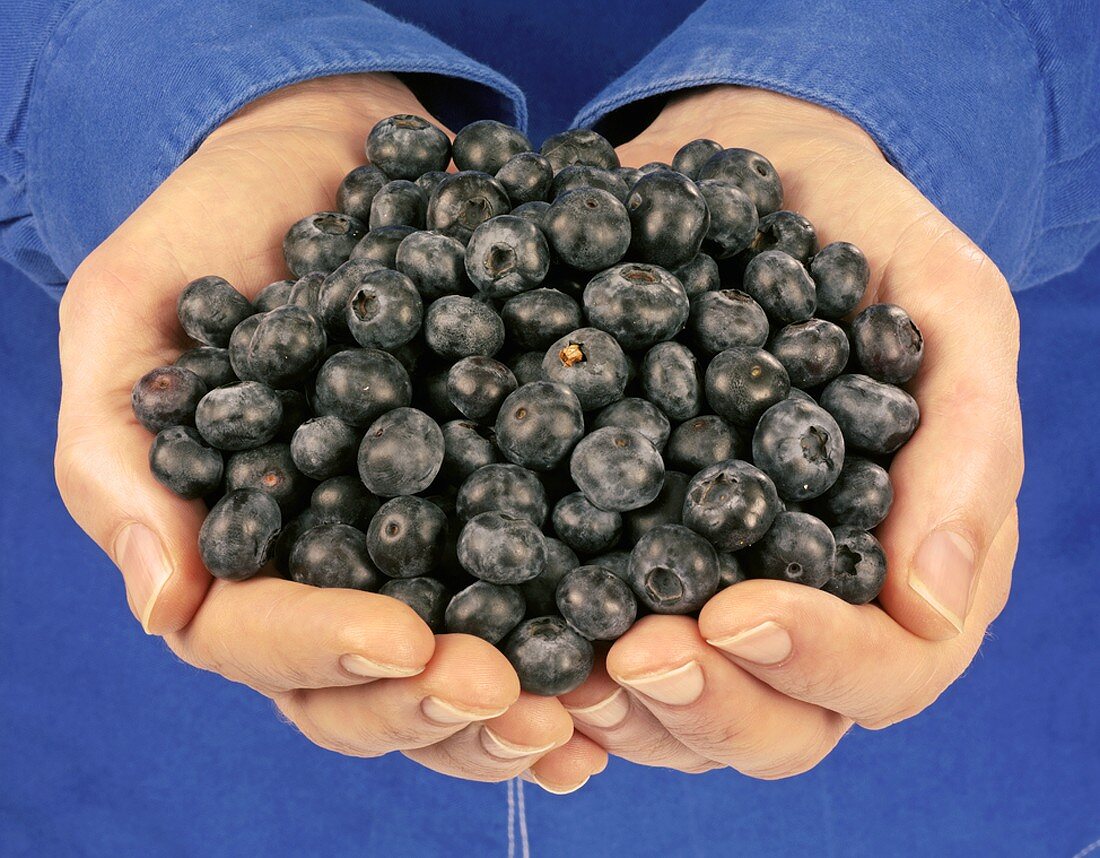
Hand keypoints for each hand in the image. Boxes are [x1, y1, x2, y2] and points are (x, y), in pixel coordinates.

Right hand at [54, 74, 603, 789]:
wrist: (326, 155)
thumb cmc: (212, 228)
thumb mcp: (129, 311)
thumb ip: (118, 449)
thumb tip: (163, 602)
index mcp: (232, 545)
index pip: (256, 638)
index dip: (325, 651)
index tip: (405, 639)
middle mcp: (326, 563)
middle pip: (366, 682)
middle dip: (435, 701)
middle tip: (515, 698)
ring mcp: (415, 536)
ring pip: (452, 659)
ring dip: (514, 698)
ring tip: (580, 713)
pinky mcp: (490, 491)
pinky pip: (534, 572)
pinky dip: (575, 622)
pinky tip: (627, 648)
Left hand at [560, 87, 1022, 776]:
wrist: (749, 174)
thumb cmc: (863, 233)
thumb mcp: (947, 299)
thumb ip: (968, 433)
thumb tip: (933, 600)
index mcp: (905, 562)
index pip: (889, 667)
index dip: (818, 661)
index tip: (732, 612)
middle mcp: (811, 599)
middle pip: (780, 726)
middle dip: (708, 705)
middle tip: (633, 657)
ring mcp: (714, 588)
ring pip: (683, 714)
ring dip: (624, 712)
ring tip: (563, 673)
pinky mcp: (629, 557)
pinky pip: (598, 641)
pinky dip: (556, 659)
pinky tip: (507, 634)